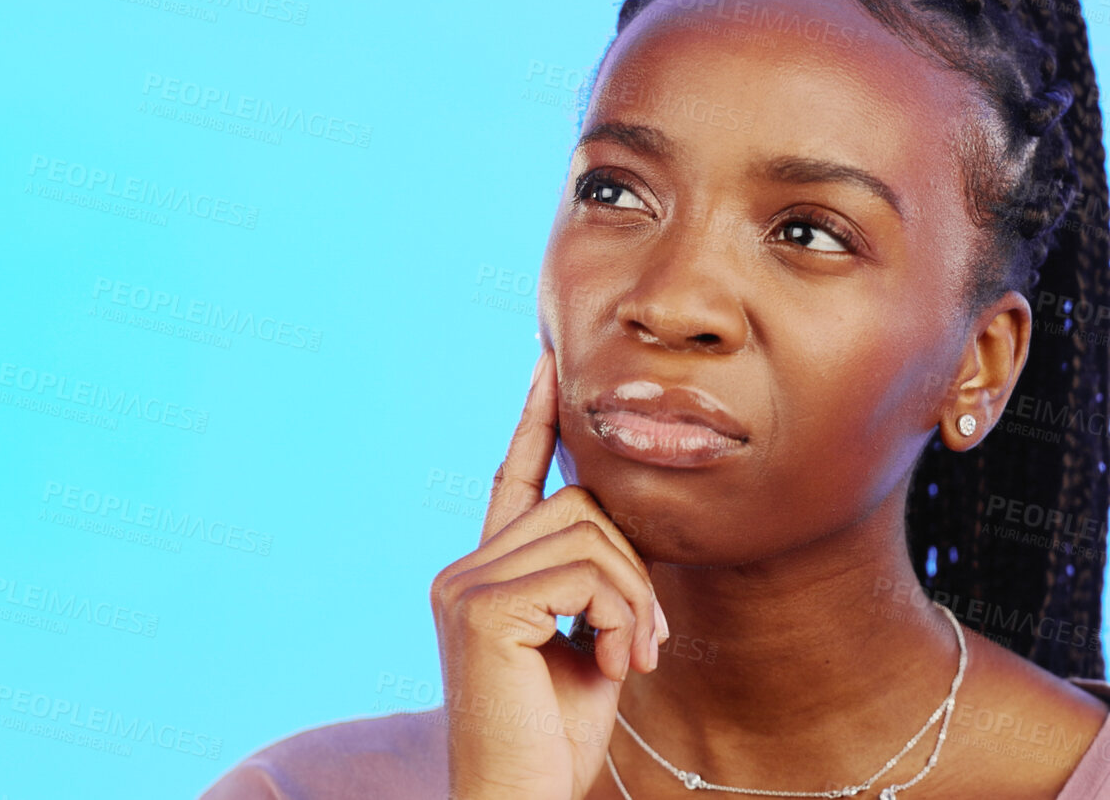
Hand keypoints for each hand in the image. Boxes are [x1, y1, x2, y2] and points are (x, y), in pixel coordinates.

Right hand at [431, 350, 668, 799]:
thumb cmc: (553, 743)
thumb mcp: (587, 646)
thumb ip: (594, 585)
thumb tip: (630, 527)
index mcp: (481, 576)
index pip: (512, 480)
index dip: (535, 422)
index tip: (548, 365)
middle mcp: (462, 571)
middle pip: (576, 507)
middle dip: (633, 567)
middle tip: (647, 640)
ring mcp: (465, 586)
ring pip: (589, 535)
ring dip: (634, 597)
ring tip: (632, 657)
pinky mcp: (483, 610)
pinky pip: (586, 575)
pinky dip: (620, 617)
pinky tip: (614, 664)